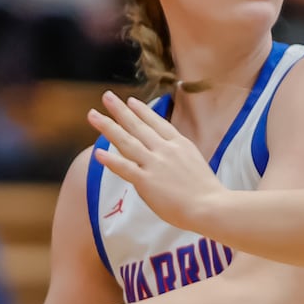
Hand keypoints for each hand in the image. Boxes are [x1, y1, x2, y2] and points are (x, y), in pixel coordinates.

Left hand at [88, 92, 228, 232]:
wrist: (211, 206)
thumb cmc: (209, 192)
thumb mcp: (197, 163)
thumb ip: (181, 157)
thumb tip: (172, 159)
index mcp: (180, 144)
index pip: (157, 123)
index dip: (142, 111)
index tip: (131, 101)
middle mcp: (165, 150)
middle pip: (138, 126)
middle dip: (120, 110)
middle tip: (107, 97)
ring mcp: (154, 164)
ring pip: (126, 142)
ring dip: (108, 127)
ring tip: (93, 115)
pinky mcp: (146, 182)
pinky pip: (124, 168)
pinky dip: (110, 160)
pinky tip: (98, 152)